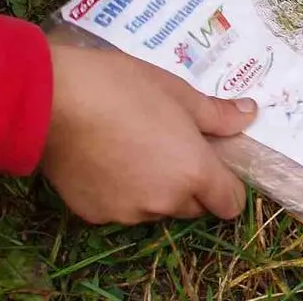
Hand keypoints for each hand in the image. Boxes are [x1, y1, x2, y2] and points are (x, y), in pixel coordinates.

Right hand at [40, 43, 257, 224]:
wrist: (54, 100)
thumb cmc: (123, 88)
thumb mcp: (178, 93)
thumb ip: (217, 114)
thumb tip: (248, 115)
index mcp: (194, 172)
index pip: (230, 203)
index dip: (228, 186)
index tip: (217, 165)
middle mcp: (165, 200)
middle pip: (194, 207)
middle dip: (193, 184)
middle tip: (174, 148)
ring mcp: (128, 212)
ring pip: (157, 209)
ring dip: (157, 189)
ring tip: (137, 148)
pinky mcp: (95, 214)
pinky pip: (122, 209)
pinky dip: (123, 192)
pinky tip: (108, 159)